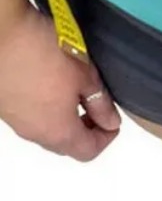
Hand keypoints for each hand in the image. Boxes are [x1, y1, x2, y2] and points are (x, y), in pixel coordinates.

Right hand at [0, 6, 120, 160]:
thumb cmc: (40, 49)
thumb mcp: (85, 75)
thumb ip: (101, 104)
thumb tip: (110, 121)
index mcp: (57, 131)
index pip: (88, 151)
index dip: (106, 138)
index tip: (112, 122)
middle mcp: (32, 131)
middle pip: (65, 145)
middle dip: (85, 131)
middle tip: (96, 109)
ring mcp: (12, 118)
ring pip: (44, 131)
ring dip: (63, 119)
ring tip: (73, 92)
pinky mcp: (0, 102)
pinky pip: (26, 115)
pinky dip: (42, 108)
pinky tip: (48, 84)